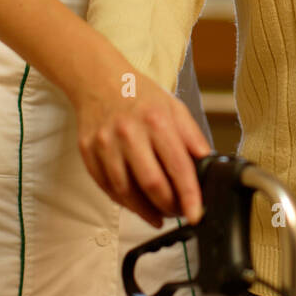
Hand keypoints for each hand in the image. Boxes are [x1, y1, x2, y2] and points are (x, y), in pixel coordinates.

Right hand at [74, 65, 211, 227]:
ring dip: (145, 210)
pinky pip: (106, 188)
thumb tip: (207, 163)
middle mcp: (129, 133)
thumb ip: (192, 136)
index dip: (189, 195)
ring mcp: (105, 144)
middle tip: (178, 213)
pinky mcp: (88, 153)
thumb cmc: (140, 96)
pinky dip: (124, 202)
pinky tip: (136, 204)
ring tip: (159, 214)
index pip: (178, 166)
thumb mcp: (174, 107)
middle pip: (151, 183)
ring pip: (125, 192)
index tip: (196, 215)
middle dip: (168, 206)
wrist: (99, 81)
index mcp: (156, 120)